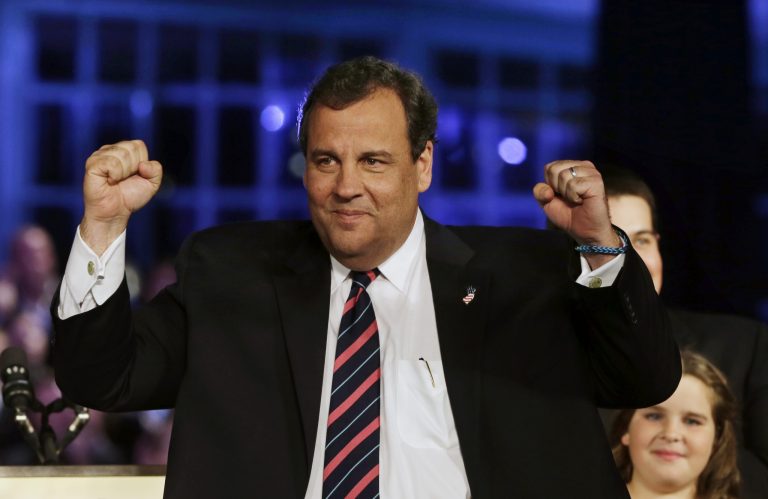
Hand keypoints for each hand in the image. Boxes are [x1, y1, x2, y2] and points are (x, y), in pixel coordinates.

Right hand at [81, 140, 162, 254]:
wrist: (115, 212)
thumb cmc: (130, 196)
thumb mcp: (151, 184)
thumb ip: (156, 170)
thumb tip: (143, 164)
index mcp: (124, 150)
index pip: (138, 145)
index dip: (141, 163)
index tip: (135, 175)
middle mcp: (110, 150)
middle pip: (131, 148)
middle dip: (133, 168)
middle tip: (124, 180)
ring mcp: (99, 156)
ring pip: (122, 155)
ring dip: (124, 173)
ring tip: (115, 181)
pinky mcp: (92, 164)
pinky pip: (111, 163)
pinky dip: (115, 175)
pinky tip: (109, 181)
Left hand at [533, 160, 619, 267]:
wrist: (585, 231)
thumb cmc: (568, 215)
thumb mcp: (547, 202)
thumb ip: (540, 191)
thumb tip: (548, 190)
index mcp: (572, 166)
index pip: (549, 167)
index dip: (550, 185)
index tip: (560, 195)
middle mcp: (583, 166)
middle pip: (554, 169)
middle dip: (556, 188)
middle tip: (570, 198)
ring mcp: (591, 172)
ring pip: (563, 176)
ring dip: (566, 194)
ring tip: (577, 200)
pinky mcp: (596, 181)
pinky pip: (573, 185)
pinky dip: (573, 197)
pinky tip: (583, 201)